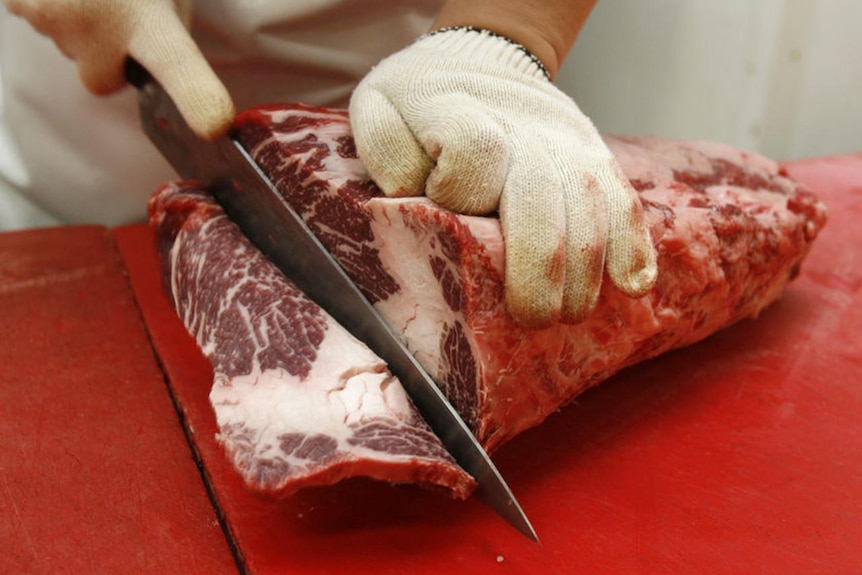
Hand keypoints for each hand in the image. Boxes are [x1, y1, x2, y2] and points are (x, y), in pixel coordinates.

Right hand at [4, 0, 233, 138]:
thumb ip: (168, 22)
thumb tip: (165, 49)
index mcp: (147, 17)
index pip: (177, 63)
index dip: (196, 95)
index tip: (214, 125)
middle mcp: (96, 24)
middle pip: (102, 77)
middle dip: (109, 55)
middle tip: (119, 9)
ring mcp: (50, 15)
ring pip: (68, 46)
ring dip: (79, 23)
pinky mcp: (18, 3)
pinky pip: (37, 18)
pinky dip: (50, 3)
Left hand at [349, 27, 656, 327]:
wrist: (482, 56)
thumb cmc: (421, 99)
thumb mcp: (378, 107)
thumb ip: (387, 150)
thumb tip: (415, 196)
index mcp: (459, 110)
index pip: (476, 152)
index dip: (460, 190)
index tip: (440, 203)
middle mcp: (522, 125)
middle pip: (540, 191)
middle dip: (539, 264)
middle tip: (533, 317)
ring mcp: (566, 140)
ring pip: (589, 202)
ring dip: (584, 267)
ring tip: (571, 313)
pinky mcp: (594, 154)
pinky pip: (622, 198)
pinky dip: (632, 243)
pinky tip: (633, 285)